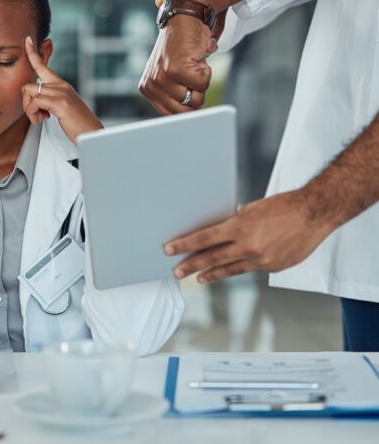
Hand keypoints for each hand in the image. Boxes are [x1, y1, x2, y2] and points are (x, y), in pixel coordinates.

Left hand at [22, 36, 101, 143]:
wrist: (91, 134)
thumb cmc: (77, 125)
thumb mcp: (61, 109)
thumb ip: (49, 101)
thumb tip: (34, 101)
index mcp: (61, 85)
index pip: (43, 66)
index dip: (33, 54)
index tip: (27, 41)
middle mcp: (60, 85)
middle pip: (28, 85)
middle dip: (26, 104)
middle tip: (36, 116)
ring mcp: (61, 92)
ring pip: (28, 92)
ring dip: (29, 109)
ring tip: (40, 119)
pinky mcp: (60, 101)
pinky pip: (34, 101)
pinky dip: (33, 113)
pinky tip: (42, 120)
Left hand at [138, 0, 226, 114]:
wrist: (186, 17)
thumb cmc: (182, 46)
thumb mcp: (171, 73)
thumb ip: (174, 95)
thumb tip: (190, 118)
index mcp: (147, 88)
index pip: (170, 115)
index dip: (187, 108)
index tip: (193, 99)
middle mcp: (152, 84)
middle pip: (185, 111)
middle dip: (196, 95)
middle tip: (192, 74)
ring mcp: (163, 77)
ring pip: (195, 99)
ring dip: (201, 81)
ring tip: (193, 64)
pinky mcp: (177, 70)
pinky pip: (203, 84)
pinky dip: (207, 71)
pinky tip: (197, 57)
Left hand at [164, 190, 334, 283]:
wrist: (315, 213)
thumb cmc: (283, 206)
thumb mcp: (252, 209)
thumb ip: (235, 223)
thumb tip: (221, 233)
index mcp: (240, 227)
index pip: (204, 239)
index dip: (184, 245)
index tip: (169, 250)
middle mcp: (248, 246)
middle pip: (212, 258)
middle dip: (191, 265)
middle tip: (176, 272)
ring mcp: (261, 260)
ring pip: (229, 269)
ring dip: (211, 274)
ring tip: (197, 278)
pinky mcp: (273, 267)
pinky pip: (249, 269)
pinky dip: (238, 268)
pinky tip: (228, 271)